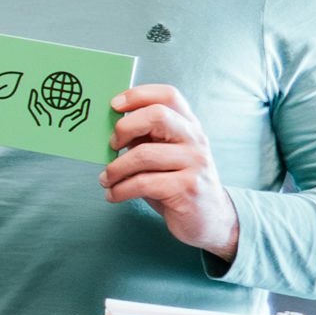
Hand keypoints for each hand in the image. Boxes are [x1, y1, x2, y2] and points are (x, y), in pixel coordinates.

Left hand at [101, 82, 242, 259]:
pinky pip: (143, 183)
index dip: (138, 95)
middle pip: (157, 115)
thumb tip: (110, 128)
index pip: (168, 95)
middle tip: (111, 145)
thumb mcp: (164, 155)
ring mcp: (195, 163)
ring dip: (115, 169)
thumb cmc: (176, 183)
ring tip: (106, 179)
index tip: (114, 106)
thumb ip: (145, 138)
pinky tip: (114, 195)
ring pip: (144, 154)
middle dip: (124, 128)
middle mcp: (195, 139)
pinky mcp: (188, 189)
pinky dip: (120, 190)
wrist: (209, 219)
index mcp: (188, 125)